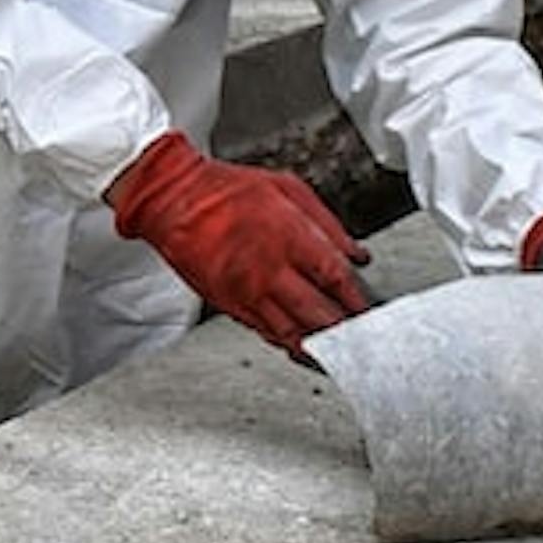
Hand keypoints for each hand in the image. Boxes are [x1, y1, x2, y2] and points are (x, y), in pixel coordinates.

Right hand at [110, 132, 367, 361]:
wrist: (173, 200)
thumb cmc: (226, 189)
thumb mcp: (288, 188)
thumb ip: (327, 224)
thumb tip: (356, 252)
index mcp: (289, 236)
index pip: (335, 278)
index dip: (357, 299)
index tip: (370, 310)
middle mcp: (270, 269)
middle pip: (319, 314)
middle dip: (344, 330)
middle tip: (362, 339)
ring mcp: (248, 291)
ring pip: (292, 333)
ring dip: (319, 347)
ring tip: (340, 354)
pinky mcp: (230, 305)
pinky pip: (266, 333)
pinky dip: (287, 343)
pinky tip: (303, 347)